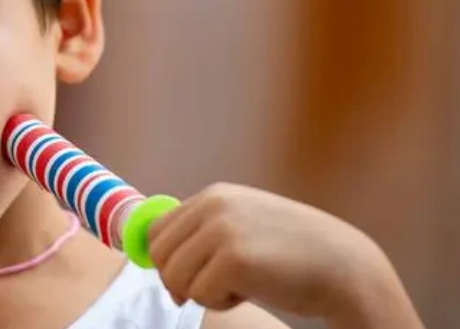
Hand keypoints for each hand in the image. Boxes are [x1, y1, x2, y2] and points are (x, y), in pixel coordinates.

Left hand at [147, 183, 411, 323]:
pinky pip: (200, 294)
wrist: (345, 267)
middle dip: (180, 279)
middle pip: (159, 255)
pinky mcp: (234, 260)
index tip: (186, 277)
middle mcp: (214, 206)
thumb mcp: (244, 226)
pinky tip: (252, 291)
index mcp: (214, 196)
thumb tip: (153, 257)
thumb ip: (204, 231)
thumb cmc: (292, 254)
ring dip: (202, 292)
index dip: (166, 259)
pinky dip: (222, 302)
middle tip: (216, 287)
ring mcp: (222, 230)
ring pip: (174, 277)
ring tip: (239, 285)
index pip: (156, 229)